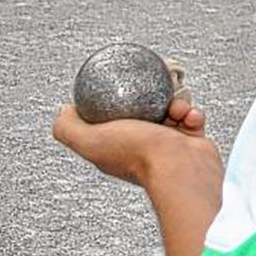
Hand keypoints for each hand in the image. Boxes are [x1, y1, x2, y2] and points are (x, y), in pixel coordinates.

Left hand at [53, 97, 213, 186]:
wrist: (182, 169)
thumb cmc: (140, 156)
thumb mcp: (90, 139)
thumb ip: (68, 127)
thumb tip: (64, 110)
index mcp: (114, 149)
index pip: (110, 118)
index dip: (116, 100)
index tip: (124, 86)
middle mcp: (139, 149)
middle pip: (143, 110)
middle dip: (151, 98)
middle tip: (157, 91)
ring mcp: (165, 148)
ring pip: (169, 111)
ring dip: (175, 103)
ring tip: (175, 106)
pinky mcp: (188, 144)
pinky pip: (190, 118)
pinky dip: (191, 113)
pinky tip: (189, 115)